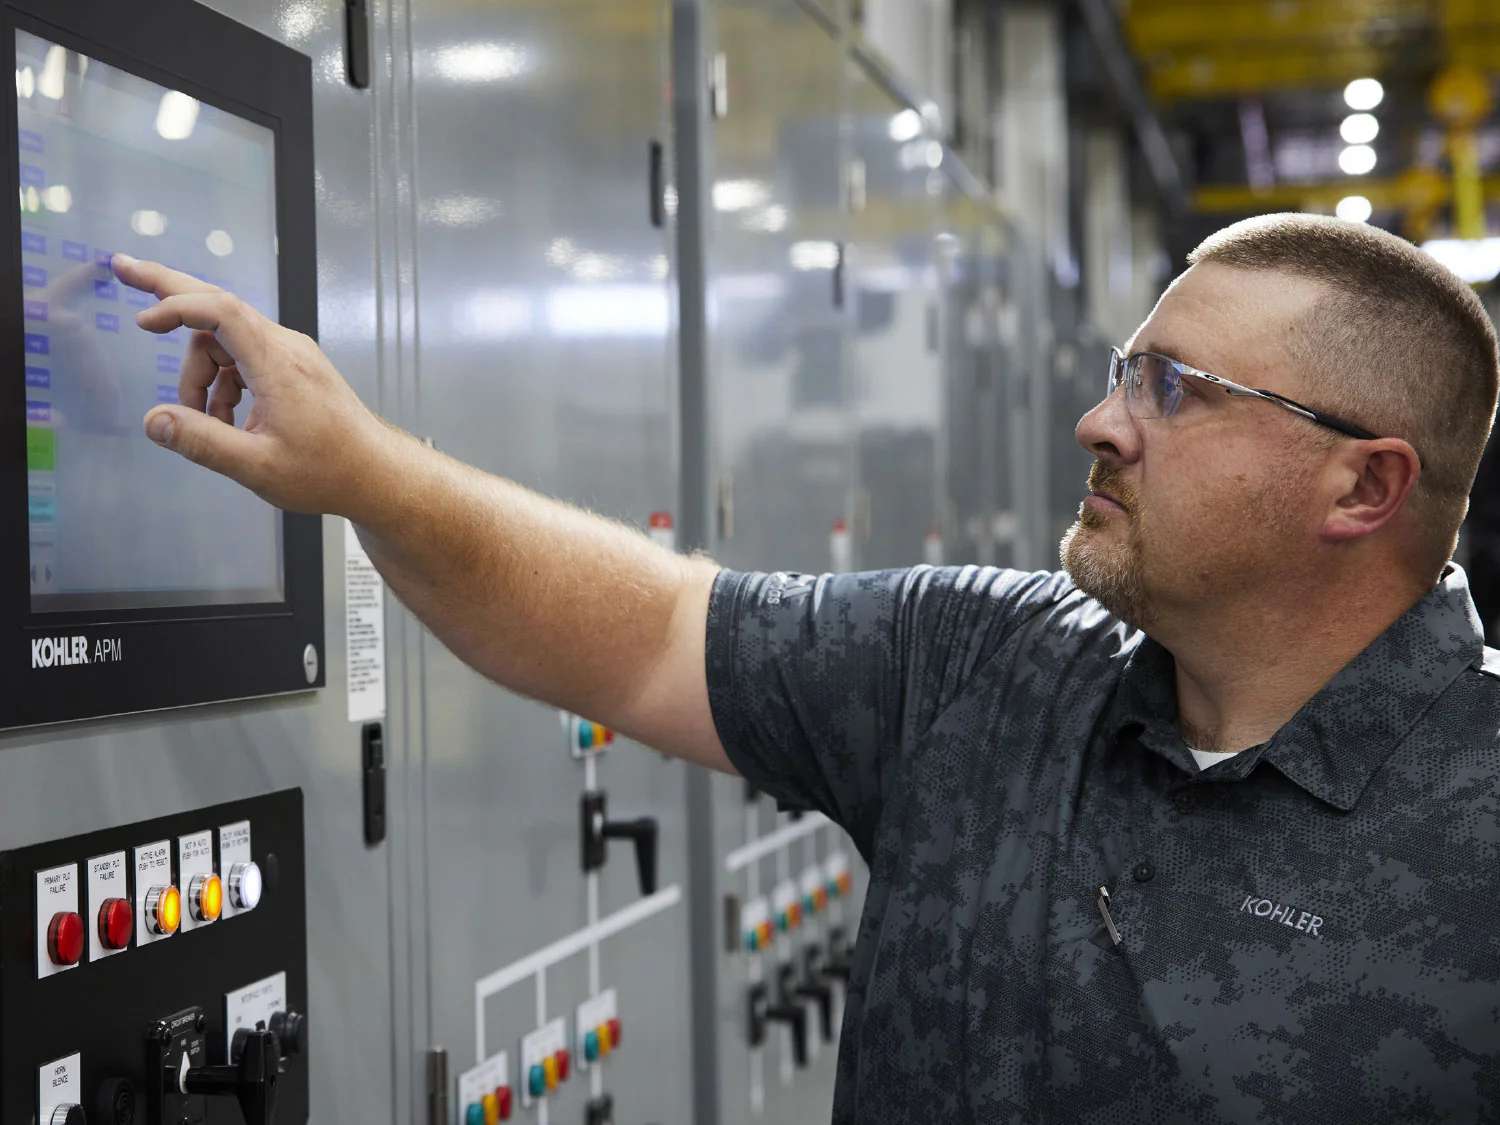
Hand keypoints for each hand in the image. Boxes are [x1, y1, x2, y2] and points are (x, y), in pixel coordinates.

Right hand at [114, 253, 388, 514]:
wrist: (377, 474)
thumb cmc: (328, 472)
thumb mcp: (258, 467)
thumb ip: (202, 442)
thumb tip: (154, 420)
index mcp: (278, 363)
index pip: (221, 310)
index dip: (177, 307)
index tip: (143, 322)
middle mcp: (286, 347)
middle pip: (219, 305)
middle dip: (169, 290)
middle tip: (124, 268)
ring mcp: (291, 355)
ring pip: (225, 343)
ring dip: (202, 377)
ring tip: (207, 424)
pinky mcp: (294, 368)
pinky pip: (243, 360)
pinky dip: (224, 384)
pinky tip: (227, 423)